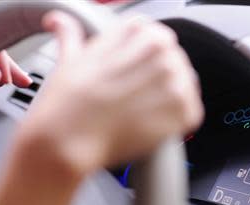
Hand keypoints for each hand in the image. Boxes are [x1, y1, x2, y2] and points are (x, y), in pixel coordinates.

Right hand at [16, 12, 203, 177]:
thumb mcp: (69, 58)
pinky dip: (175, 121)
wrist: (69, 139)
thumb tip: (58, 21)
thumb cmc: (67, 101)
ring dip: (166, 100)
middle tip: (132, 98)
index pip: (156, 39)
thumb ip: (72, 34)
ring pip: (184, 86)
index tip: (132, 76)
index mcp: (138, 29)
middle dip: (155, 81)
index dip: (142, 62)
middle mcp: (161, 50)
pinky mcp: (183, 112)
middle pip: (172, 62)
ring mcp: (174, 81)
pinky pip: (191, 112)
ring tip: (138, 112)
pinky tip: (150, 124)